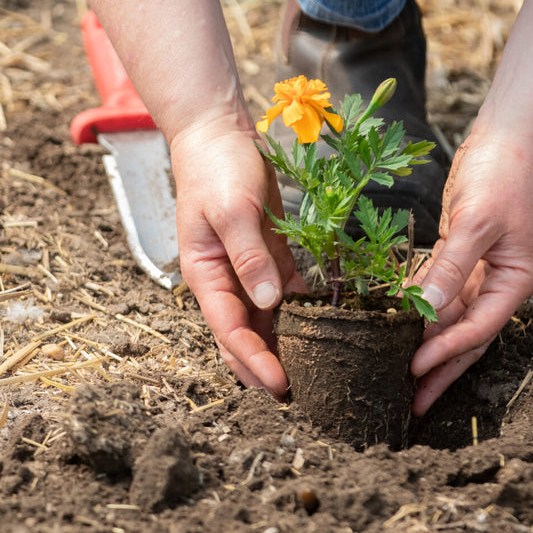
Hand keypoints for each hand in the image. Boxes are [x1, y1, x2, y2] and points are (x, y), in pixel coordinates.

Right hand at [168, 117, 307, 395]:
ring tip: (314, 374)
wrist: (218, 134)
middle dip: (264, 368)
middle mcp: (224, 280)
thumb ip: (249, 256)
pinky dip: (300, 315)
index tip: (278, 385)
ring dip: (282, 347)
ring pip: (263, 322)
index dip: (252, 360)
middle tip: (298, 398)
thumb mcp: (232, 210)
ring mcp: (246, 270)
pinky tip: (327, 332)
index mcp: (205, 274)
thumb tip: (269, 303)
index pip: (228, 328)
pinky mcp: (267, 257)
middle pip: (242, 335)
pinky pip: (284, 296)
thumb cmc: (216, 169)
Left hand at [411, 130, 532, 413]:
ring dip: (428, 348)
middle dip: (440, 371)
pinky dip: (420, 315)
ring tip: (402, 381)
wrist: (507, 143)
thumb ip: (450, 266)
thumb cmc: (500, 178)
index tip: (414, 368)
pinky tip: (397, 333)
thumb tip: (426, 308)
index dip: (445, 351)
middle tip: (412, 404)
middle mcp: (499, 285)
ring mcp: (479, 274)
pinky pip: (438, 297)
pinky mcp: (459, 260)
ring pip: (450, 322)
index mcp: (515, 282)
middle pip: (467, 338)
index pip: (478, 328)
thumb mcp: (475, 222)